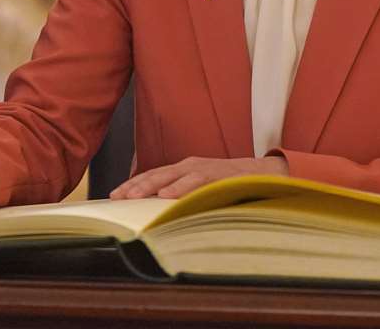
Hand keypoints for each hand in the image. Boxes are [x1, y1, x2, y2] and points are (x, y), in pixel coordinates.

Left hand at [108, 154, 288, 199]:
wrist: (265, 175)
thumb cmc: (231, 185)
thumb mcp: (203, 190)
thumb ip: (185, 197)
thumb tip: (162, 213)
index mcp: (185, 169)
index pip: (154, 175)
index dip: (134, 184)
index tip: (114, 195)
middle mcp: (191, 165)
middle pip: (157, 173)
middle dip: (135, 185)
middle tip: (117, 196)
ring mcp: (204, 168)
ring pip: (172, 175)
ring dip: (152, 185)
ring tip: (134, 196)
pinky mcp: (219, 174)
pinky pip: (196, 181)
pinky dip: (181, 187)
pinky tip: (167, 195)